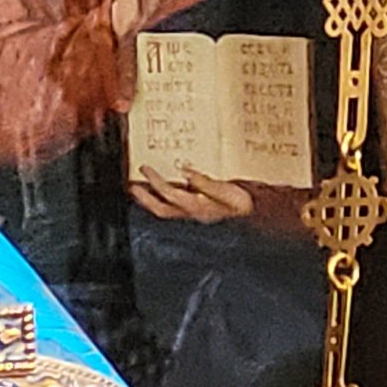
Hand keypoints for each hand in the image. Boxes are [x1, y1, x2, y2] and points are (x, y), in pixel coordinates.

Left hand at [130, 162, 252, 222]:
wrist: (254, 218)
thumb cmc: (242, 205)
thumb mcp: (226, 191)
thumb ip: (205, 182)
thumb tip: (185, 170)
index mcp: (196, 207)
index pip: (169, 194)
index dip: (155, 182)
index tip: (145, 168)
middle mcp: (191, 214)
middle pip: (160, 209)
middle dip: (144, 198)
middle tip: (132, 186)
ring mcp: (192, 216)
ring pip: (165, 211)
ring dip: (150, 201)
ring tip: (140, 190)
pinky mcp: (196, 214)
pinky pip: (173, 209)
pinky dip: (163, 201)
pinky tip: (161, 194)